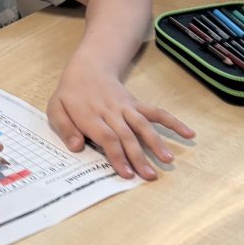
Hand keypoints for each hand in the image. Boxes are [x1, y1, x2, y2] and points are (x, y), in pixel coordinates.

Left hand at [47, 64, 194, 179]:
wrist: (87, 69)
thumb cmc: (69, 95)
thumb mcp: (55, 109)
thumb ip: (65, 128)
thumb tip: (76, 147)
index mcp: (89, 115)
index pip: (107, 137)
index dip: (117, 155)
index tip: (127, 173)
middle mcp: (110, 111)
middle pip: (127, 135)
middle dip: (139, 156)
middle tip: (150, 176)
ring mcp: (126, 107)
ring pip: (143, 125)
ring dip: (156, 142)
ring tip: (168, 160)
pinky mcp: (136, 104)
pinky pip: (156, 112)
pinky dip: (173, 122)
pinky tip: (188, 133)